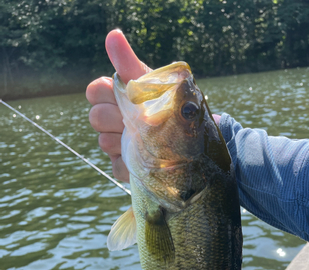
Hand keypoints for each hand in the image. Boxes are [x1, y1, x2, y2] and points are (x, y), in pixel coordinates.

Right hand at [86, 30, 220, 182]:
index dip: (107, 93)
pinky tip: (147, 156)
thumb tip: (113, 35)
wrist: (187, 135)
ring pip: (104, 142)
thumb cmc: (165, 103)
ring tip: (148, 137)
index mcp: (114, 97)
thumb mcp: (150, 83)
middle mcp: (111, 121)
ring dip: (128, 140)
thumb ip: (128, 61)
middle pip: (96, 117)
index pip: (93, 91)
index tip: (125, 96)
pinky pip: (117, 166)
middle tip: (141, 119)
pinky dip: (132, 162)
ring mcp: (115, 145)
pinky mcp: (123, 167)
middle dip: (119, 117)